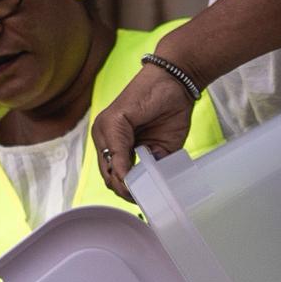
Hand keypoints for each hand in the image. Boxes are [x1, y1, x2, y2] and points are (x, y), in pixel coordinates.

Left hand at [92, 62, 199, 201]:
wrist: (176, 82)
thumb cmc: (169, 111)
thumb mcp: (161, 149)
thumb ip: (150, 167)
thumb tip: (142, 189)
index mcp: (113, 144)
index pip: (112, 176)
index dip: (126, 191)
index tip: (142, 199)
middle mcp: (104, 136)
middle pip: (108, 176)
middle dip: (125, 190)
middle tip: (142, 197)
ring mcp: (104, 128)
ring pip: (109, 168)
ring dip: (125, 183)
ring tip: (141, 190)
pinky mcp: (111, 121)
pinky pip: (115, 153)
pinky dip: (125, 168)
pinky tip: (138, 175)